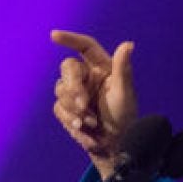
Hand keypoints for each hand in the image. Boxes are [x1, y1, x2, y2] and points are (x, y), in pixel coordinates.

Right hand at [50, 31, 138, 175]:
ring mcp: (75, 93)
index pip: (85, 47)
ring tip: (91, 123)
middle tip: (82, 104)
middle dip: (73, 87)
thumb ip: (123, 69)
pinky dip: (71, 120)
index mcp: (102, 67)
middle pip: (68, 68)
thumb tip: (128, 44)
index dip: (70, 39)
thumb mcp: (125, 93)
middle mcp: (87, 77)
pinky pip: (59, 108)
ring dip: (74, 108)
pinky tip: (84, 131)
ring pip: (60, 89)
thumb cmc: (124, 117)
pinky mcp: (67, 109)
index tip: (54, 36)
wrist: (115, 146)